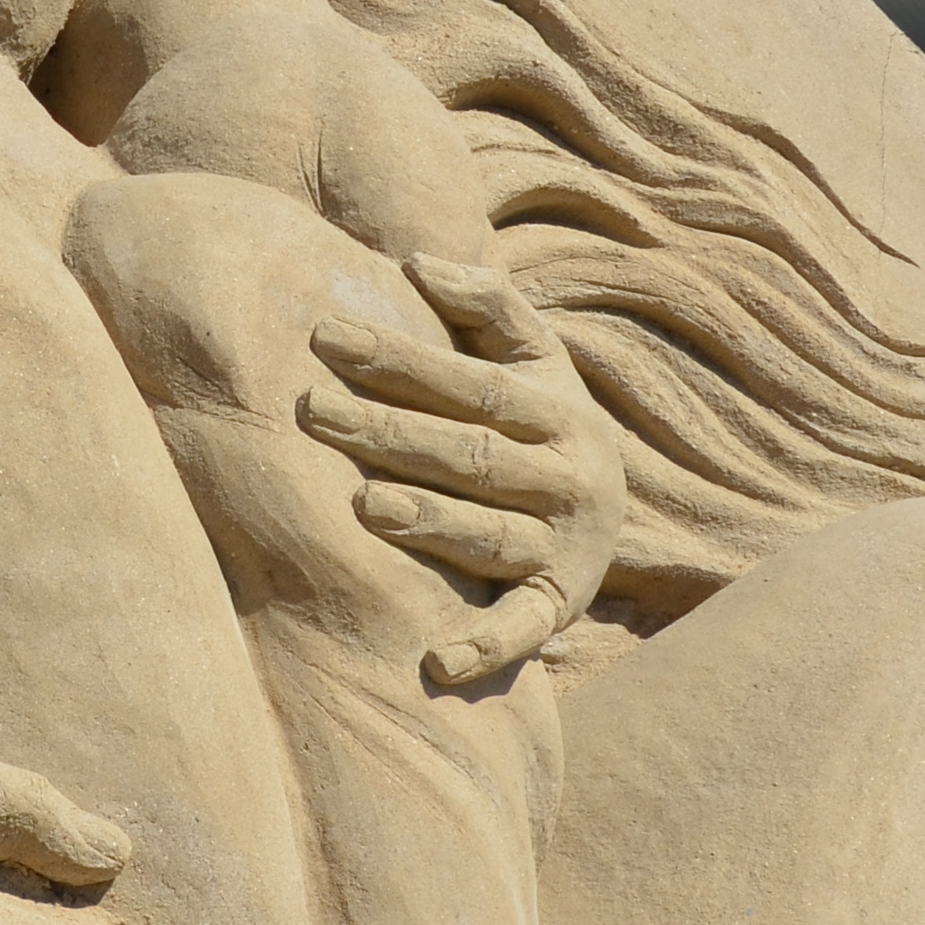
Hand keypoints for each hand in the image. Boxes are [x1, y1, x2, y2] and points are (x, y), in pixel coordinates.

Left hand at [302, 256, 623, 687]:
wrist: (612, 513)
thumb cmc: (545, 424)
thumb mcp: (535, 360)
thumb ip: (486, 306)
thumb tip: (416, 261)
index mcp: (558, 413)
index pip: (469, 385)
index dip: (399, 360)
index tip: (326, 336)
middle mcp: (569, 479)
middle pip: (468, 456)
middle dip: (388, 433)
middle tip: (312, 411)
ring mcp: (564, 547)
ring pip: (490, 536)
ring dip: (431, 523)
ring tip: (366, 506)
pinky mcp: (558, 606)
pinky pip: (523, 631)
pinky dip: (485, 648)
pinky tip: (436, 663)